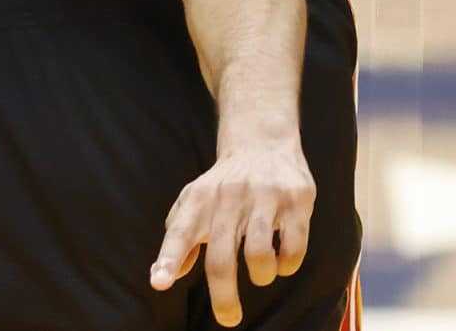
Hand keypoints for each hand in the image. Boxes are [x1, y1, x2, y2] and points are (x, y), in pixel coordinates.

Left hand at [149, 135, 313, 326]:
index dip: (169, 259)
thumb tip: (166, 276)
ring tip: (261, 274)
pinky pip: (293, 249)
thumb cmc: (223, 184)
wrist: (261, 141)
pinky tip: (282, 261)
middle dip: (224, 298)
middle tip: (229, 319)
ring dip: (261, 277)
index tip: (160, 282)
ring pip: (260, 257)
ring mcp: (264, 197)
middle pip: (221, 259)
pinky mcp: (296, 200)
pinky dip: (287, 266)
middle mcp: (229, 198)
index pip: (180, 232)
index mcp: (200, 201)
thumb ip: (179, 236)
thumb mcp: (195, 201)